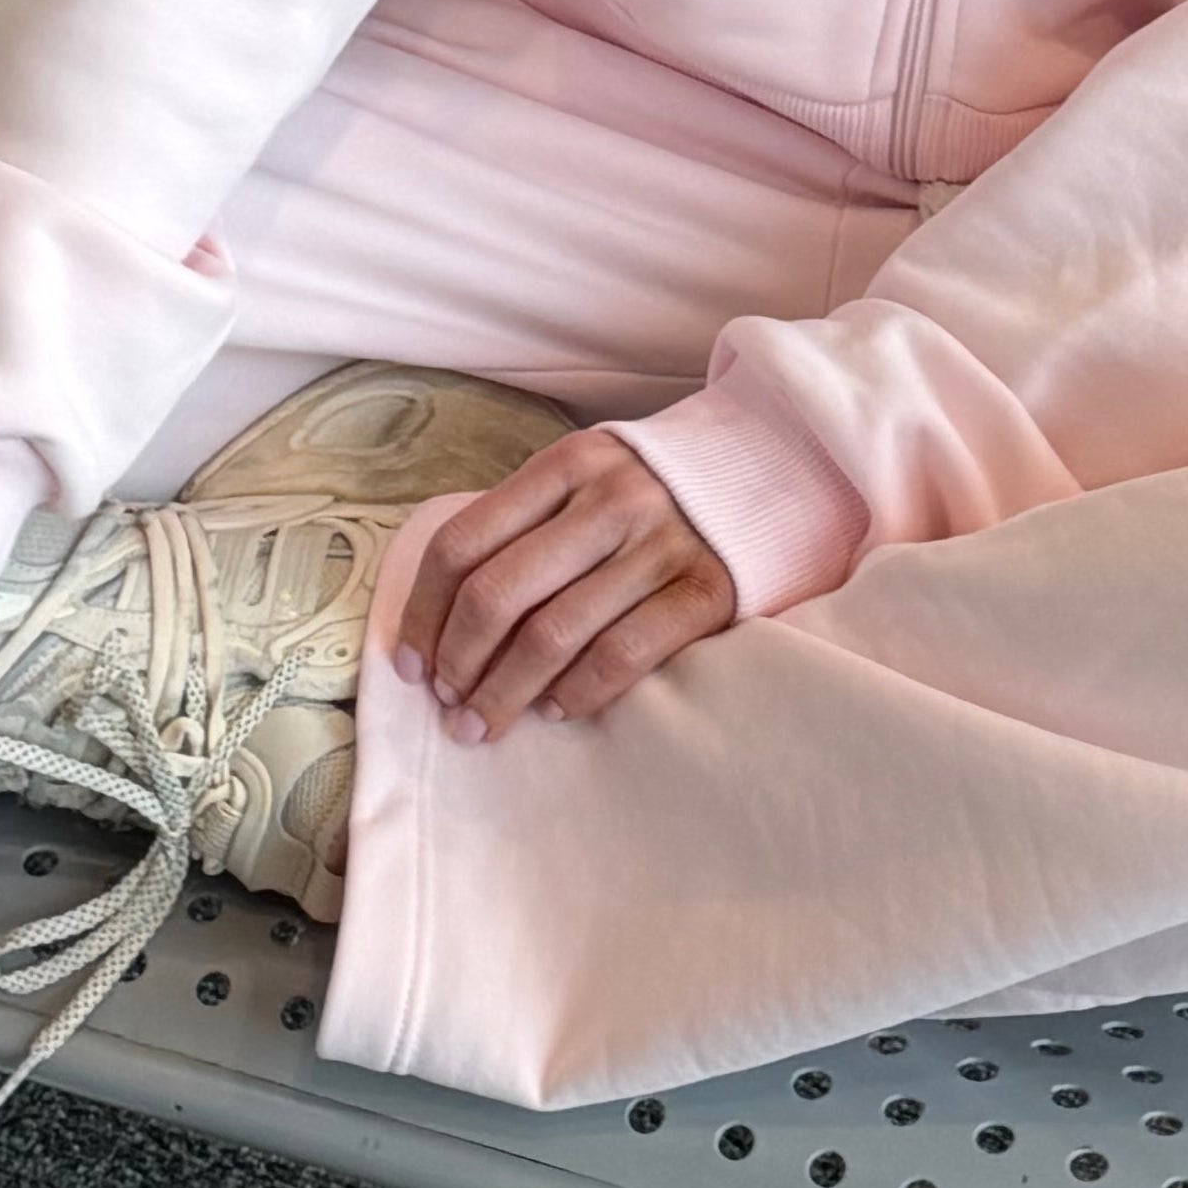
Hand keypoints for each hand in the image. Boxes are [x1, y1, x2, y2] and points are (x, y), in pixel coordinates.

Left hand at [392, 426, 735, 735]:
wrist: (775, 475)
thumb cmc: (655, 494)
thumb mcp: (588, 481)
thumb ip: (527, 525)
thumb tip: (443, 618)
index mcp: (567, 464)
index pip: (463, 541)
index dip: (424, 611)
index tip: (411, 663)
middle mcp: (611, 498)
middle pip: (498, 593)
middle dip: (459, 662)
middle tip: (448, 704)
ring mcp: (661, 544)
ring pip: (553, 634)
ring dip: (505, 692)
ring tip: (483, 724)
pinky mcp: (706, 591)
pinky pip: (621, 654)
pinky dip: (578, 692)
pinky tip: (557, 711)